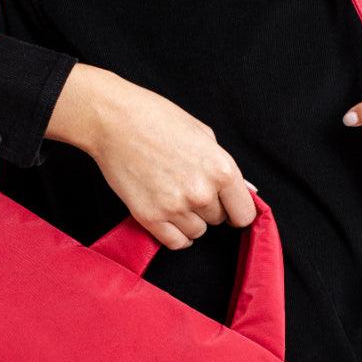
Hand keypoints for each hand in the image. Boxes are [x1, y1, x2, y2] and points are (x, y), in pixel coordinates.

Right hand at [47, 63, 257, 248]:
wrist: (113, 120)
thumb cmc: (158, 119)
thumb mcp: (203, 134)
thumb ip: (226, 168)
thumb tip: (248, 190)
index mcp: (221, 170)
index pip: (245, 213)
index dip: (237, 211)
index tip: (229, 208)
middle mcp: (202, 193)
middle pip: (219, 221)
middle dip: (209, 207)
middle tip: (188, 186)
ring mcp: (175, 207)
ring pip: (197, 232)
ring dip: (190, 219)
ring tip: (174, 195)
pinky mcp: (150, 217)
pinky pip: (175, 242)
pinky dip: (174, 234)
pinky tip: (168, 217)